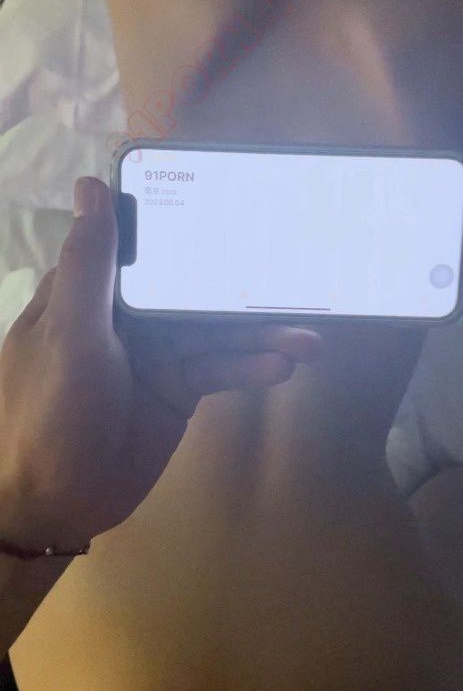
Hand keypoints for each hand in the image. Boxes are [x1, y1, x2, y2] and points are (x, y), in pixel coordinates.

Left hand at [0, 177, 320, 550]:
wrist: (56, 503)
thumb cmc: (51, 411)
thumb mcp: (70, 334)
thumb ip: (89, 264)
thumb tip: (90, 186)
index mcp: (93, 291)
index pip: (143, 241)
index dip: (184, 219)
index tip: (234, 195)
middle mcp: (128, 316)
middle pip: (193, 288)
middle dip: (241, 285)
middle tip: (296, 276)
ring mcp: (156, 354)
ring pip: (215, 331)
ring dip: (259, 333)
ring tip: (307, 341)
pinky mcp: (178, 390)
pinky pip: (219, 369)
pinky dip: (250, 367)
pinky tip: (282, 367)